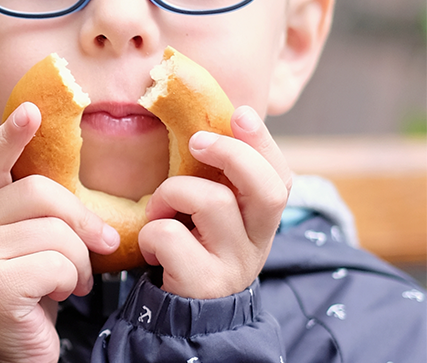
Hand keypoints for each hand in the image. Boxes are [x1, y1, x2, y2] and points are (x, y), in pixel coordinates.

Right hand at [0, 102, 120, 362]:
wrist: (13, 346)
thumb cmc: (32, 283)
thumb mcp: (32, 235)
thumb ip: (41, 205)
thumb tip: (93, 196)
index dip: (9, 135)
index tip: (31, 111)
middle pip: (41, 193)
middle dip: (82, 221)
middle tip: (100, 247)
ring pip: (56, 232)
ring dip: (80, 262)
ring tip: (71, 280)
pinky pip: (56, 264)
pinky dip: (71, 282)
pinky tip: (60, 295)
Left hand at [139, 105, 291, 297]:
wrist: (185, 317)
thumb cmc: (193, 250)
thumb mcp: (212, 216)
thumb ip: (218, 180)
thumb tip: (212, 120)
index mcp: (259, 219)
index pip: (280, 176)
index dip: (263, 142)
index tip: (238, 114)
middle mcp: (256, 241)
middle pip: (266, 188)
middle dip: (230, 154)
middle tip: (196, 141)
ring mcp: (232, 263)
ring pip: (211, 201)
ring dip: (171, 194)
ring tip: (159, 212)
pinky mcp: (202, 281)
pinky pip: (170, 235)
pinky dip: (150, 232)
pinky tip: (150, 247)